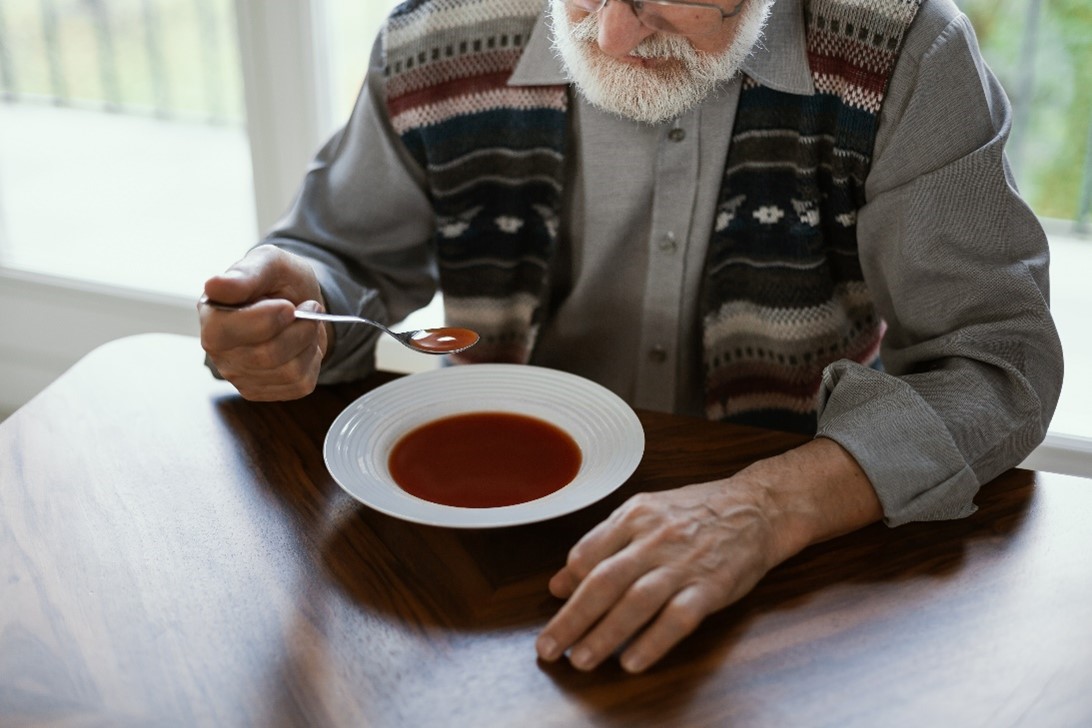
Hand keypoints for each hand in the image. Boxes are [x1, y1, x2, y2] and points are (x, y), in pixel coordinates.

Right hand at [198, 246, 331, 400]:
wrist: (300, 302)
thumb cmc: (279, 281)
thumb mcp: (269, 262)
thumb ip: (245, 274)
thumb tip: (215, 286)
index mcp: (211, 314)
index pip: (225, 331)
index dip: (265, 320)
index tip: (288, 305)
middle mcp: (219, 350)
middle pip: (265, 355)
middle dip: (299, 329)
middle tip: (309, 307)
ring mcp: (239, 375)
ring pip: (287, 371)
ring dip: (308, 342)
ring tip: (305, 323)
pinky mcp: (264, 390)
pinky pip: (300, 384)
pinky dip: (313, 361)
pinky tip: (302, 345)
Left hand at [535, 478, 779, 673]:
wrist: (757, 507)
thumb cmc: (696, 513)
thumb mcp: (643, 515)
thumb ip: (600, 545)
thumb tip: (559, 583)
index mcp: (634, 516)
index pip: (588, 553)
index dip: (569, 586)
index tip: (554, 610)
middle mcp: (654, 538)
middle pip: (604, 581)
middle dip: (572, 618)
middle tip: (548, 648)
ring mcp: (684, 563)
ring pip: (636, 602)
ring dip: (605, 634)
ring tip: (581, 659)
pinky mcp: (711, 587)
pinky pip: (678, 618)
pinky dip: (653, 641)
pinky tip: (632, 661)